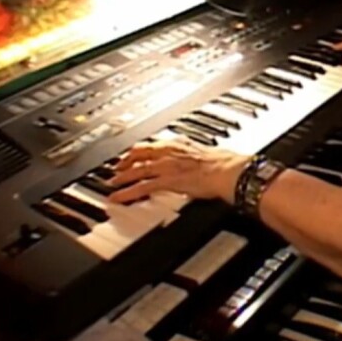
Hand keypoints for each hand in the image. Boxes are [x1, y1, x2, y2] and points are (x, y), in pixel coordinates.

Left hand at [108, 138, 249, 204]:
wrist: (230, 171)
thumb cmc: (224, 164)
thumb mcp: (205, 153)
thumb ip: (193, 155)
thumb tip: (194, 161)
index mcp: (180, 143)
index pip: (153, 144)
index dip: (139, 149)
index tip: (132, 154)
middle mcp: (170, 151)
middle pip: (140, 153)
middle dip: (125, 160)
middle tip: (116, 168)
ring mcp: (167, 166)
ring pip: (137, 169)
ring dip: (122, 176)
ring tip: (111, 184)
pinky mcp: (168, 181)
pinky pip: (142, 187)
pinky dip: (127, 192)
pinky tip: (118, 197)